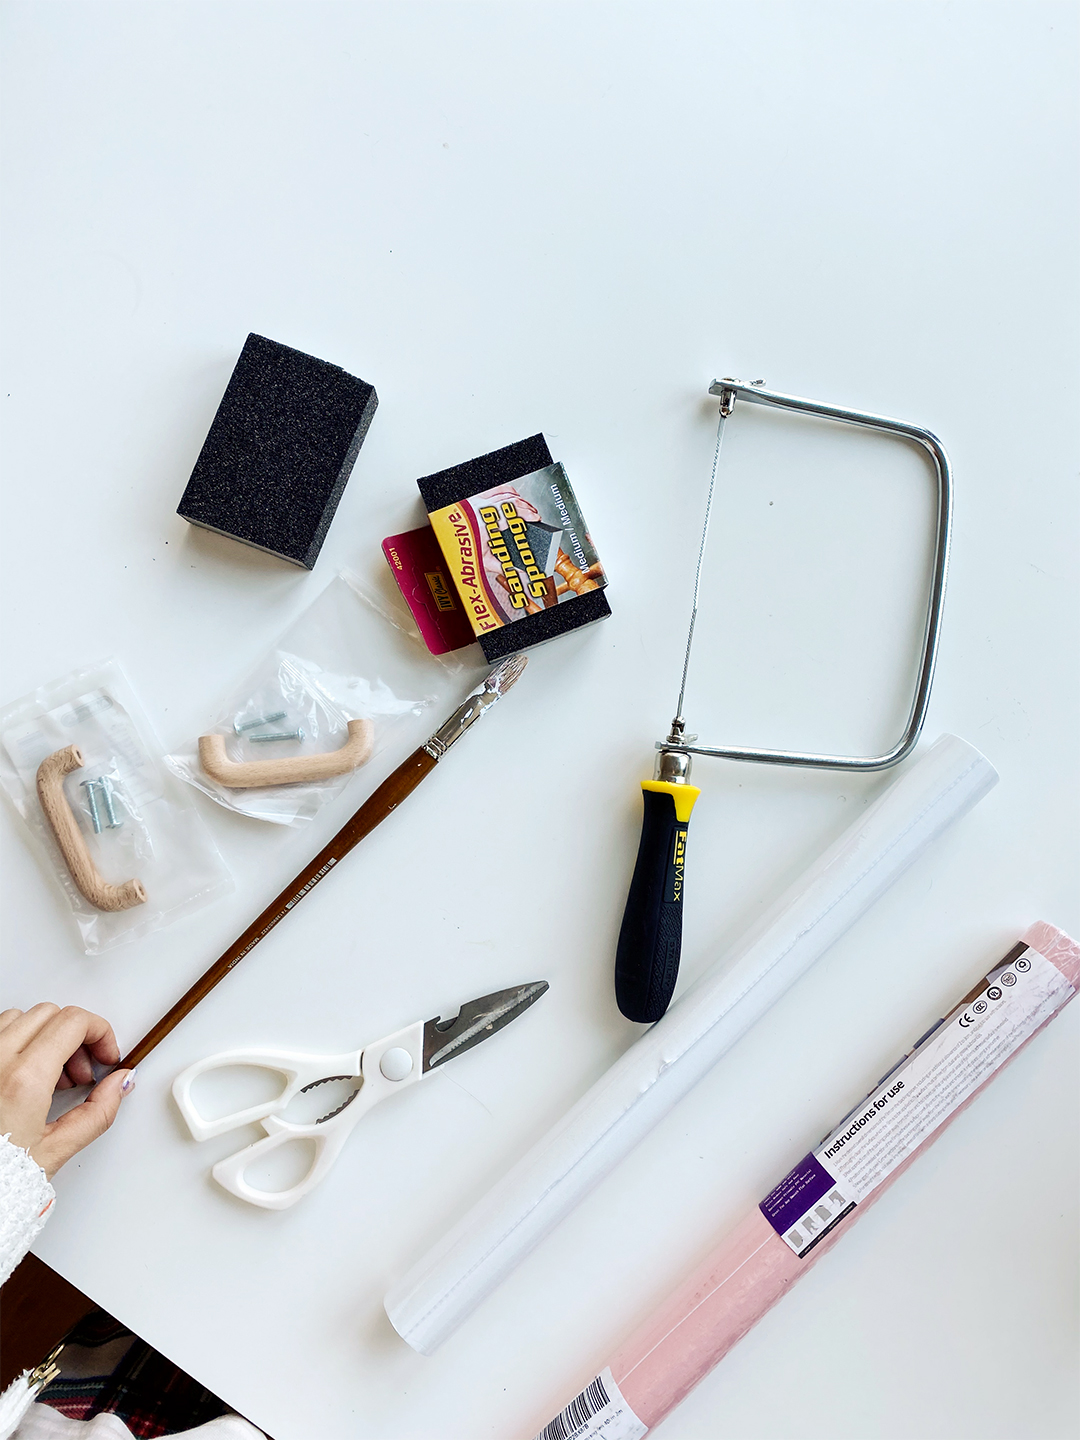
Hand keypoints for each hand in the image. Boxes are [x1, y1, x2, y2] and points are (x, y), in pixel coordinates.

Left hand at [0, 1004, 133, 1178]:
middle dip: (76, 1037)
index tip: (105, 1055)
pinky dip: (16, 1043)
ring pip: (20, 1018)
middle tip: (81, 1071)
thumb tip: (119, 1084)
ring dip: (44, 1037)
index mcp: (23, 1080)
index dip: (101, 1032)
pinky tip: (24, 1074)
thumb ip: (97, 1112)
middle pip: (51, 1014)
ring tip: (50, 1076)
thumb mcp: (54, 1151)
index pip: (74, 1021)